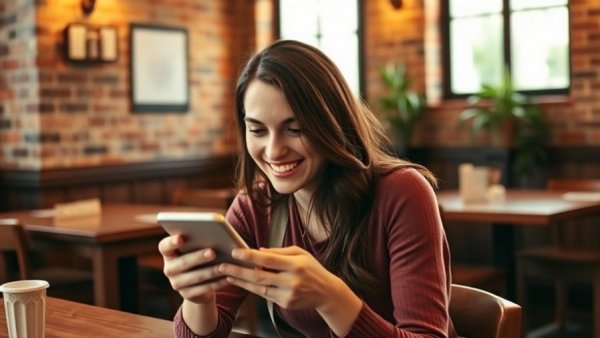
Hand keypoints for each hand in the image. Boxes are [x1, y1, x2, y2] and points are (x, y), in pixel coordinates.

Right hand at [158, 234, 229, 303]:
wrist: (200, 281)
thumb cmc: (200, 254)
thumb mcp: (197, 246)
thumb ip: (200, 239)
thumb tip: (215, 233)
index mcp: (168, 253)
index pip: (165, 246)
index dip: (171, 242)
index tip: (181, 238)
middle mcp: (169, 268)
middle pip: (183, 262)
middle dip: (198, 257)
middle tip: (212, 252)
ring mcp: (176, 283)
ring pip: (195, 277)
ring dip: (210, 271)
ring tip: (224, 266)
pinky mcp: (187, 295)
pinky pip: (204, 288)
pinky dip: (217, 283)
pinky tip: (228, 277)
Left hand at [219, 245, 342, 310]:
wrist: (327, 293)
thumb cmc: (312, 269)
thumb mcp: (300, 253)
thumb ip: (278, 251)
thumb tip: (257, 251)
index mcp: (295, 265)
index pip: (268, 260)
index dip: (250, 256)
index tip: (235, 251)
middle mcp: (291, 281)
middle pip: (259, 276)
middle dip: (238, 271)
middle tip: (222, 266)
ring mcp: (287, 294)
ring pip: (258, 288)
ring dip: (241, 281)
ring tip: (227, 274)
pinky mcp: (284, 304)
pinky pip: (264, 295)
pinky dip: (252, 288)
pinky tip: (241, 281)